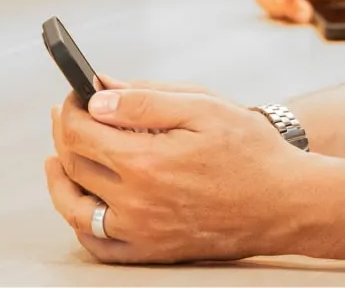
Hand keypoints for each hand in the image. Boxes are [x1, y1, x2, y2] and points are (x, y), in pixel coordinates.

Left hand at [46, 85, 310, 263]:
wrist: (285, 202)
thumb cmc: (251, 151)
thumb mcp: (204, 107)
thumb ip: (146, 101)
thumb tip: (99, 96)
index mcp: (146, 161)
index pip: (81, 132)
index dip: (71, 108)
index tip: (75, 93)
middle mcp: (135, 202)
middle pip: (74, 165)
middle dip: (65, 133)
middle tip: (69, 113)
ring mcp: (140, 231)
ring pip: (76, 207)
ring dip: (60, 178)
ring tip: (59, 157)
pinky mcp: (151, 251)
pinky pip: (98, 244)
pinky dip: (81, 223)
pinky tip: (81, 202)